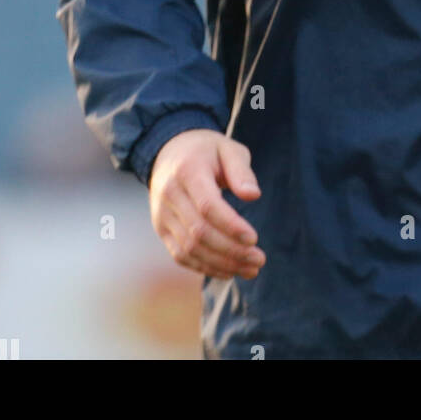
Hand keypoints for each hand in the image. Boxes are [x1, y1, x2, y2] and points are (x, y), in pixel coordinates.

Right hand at [148, 129, 264, 280]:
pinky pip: (181, 255)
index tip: (254, 239)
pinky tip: (229, 271)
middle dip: (231, 251)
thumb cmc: (207, 150)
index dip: (230, 226)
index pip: (207, 206)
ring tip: (250, 269)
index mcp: (187, 170)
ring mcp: (162, 214)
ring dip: (221, 264)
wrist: (170, 151)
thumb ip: (241, 170)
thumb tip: (253, 195)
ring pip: (189, 249)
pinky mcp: (161, 229)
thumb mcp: (228, 148)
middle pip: (199, 232)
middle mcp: (169, 194)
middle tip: (259, 260)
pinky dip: (205, 267)